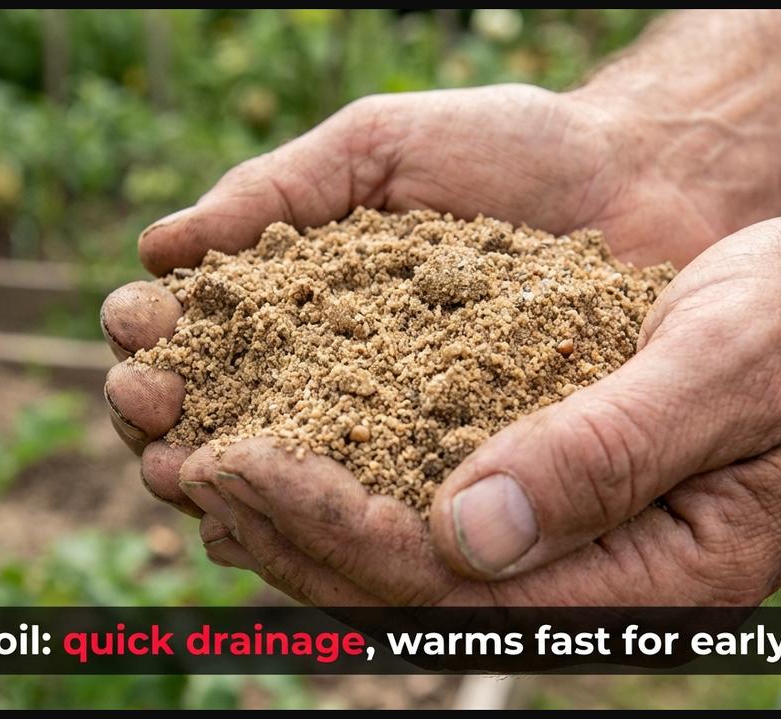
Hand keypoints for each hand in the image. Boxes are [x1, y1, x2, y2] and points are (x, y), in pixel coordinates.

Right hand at [102, 83, 741, 508]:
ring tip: (189, 471)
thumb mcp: (382, 145)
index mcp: (304, 297)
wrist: (643, 180)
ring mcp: (394, 430)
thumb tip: (158, 245)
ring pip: (287, 479)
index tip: (138, 333)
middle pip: (224, 416)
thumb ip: (277, 187)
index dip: (156, 337)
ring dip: (223, 482)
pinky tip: (277, 523)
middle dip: (168, 417)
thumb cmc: (512, 149)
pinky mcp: (457, 472)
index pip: (202, 331)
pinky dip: (319, 524)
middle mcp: (337, 372)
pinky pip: (379, 513)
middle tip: (150, 410)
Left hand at [125, 187, 780, 605]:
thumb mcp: (727, 369)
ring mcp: (572, 558)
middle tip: (177, 458)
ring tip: (193, 457)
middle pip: (407, 591)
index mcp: (652, 580)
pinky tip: (276, 446)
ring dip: (291, 521)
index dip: (334, 527)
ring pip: (401, 568)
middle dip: (283, 531)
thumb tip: (468, 529)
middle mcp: (599, 591)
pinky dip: (340, 488)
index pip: (456, 584)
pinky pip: (423, 518)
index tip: (234, 462)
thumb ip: (609, 452)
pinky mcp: (551, 510)